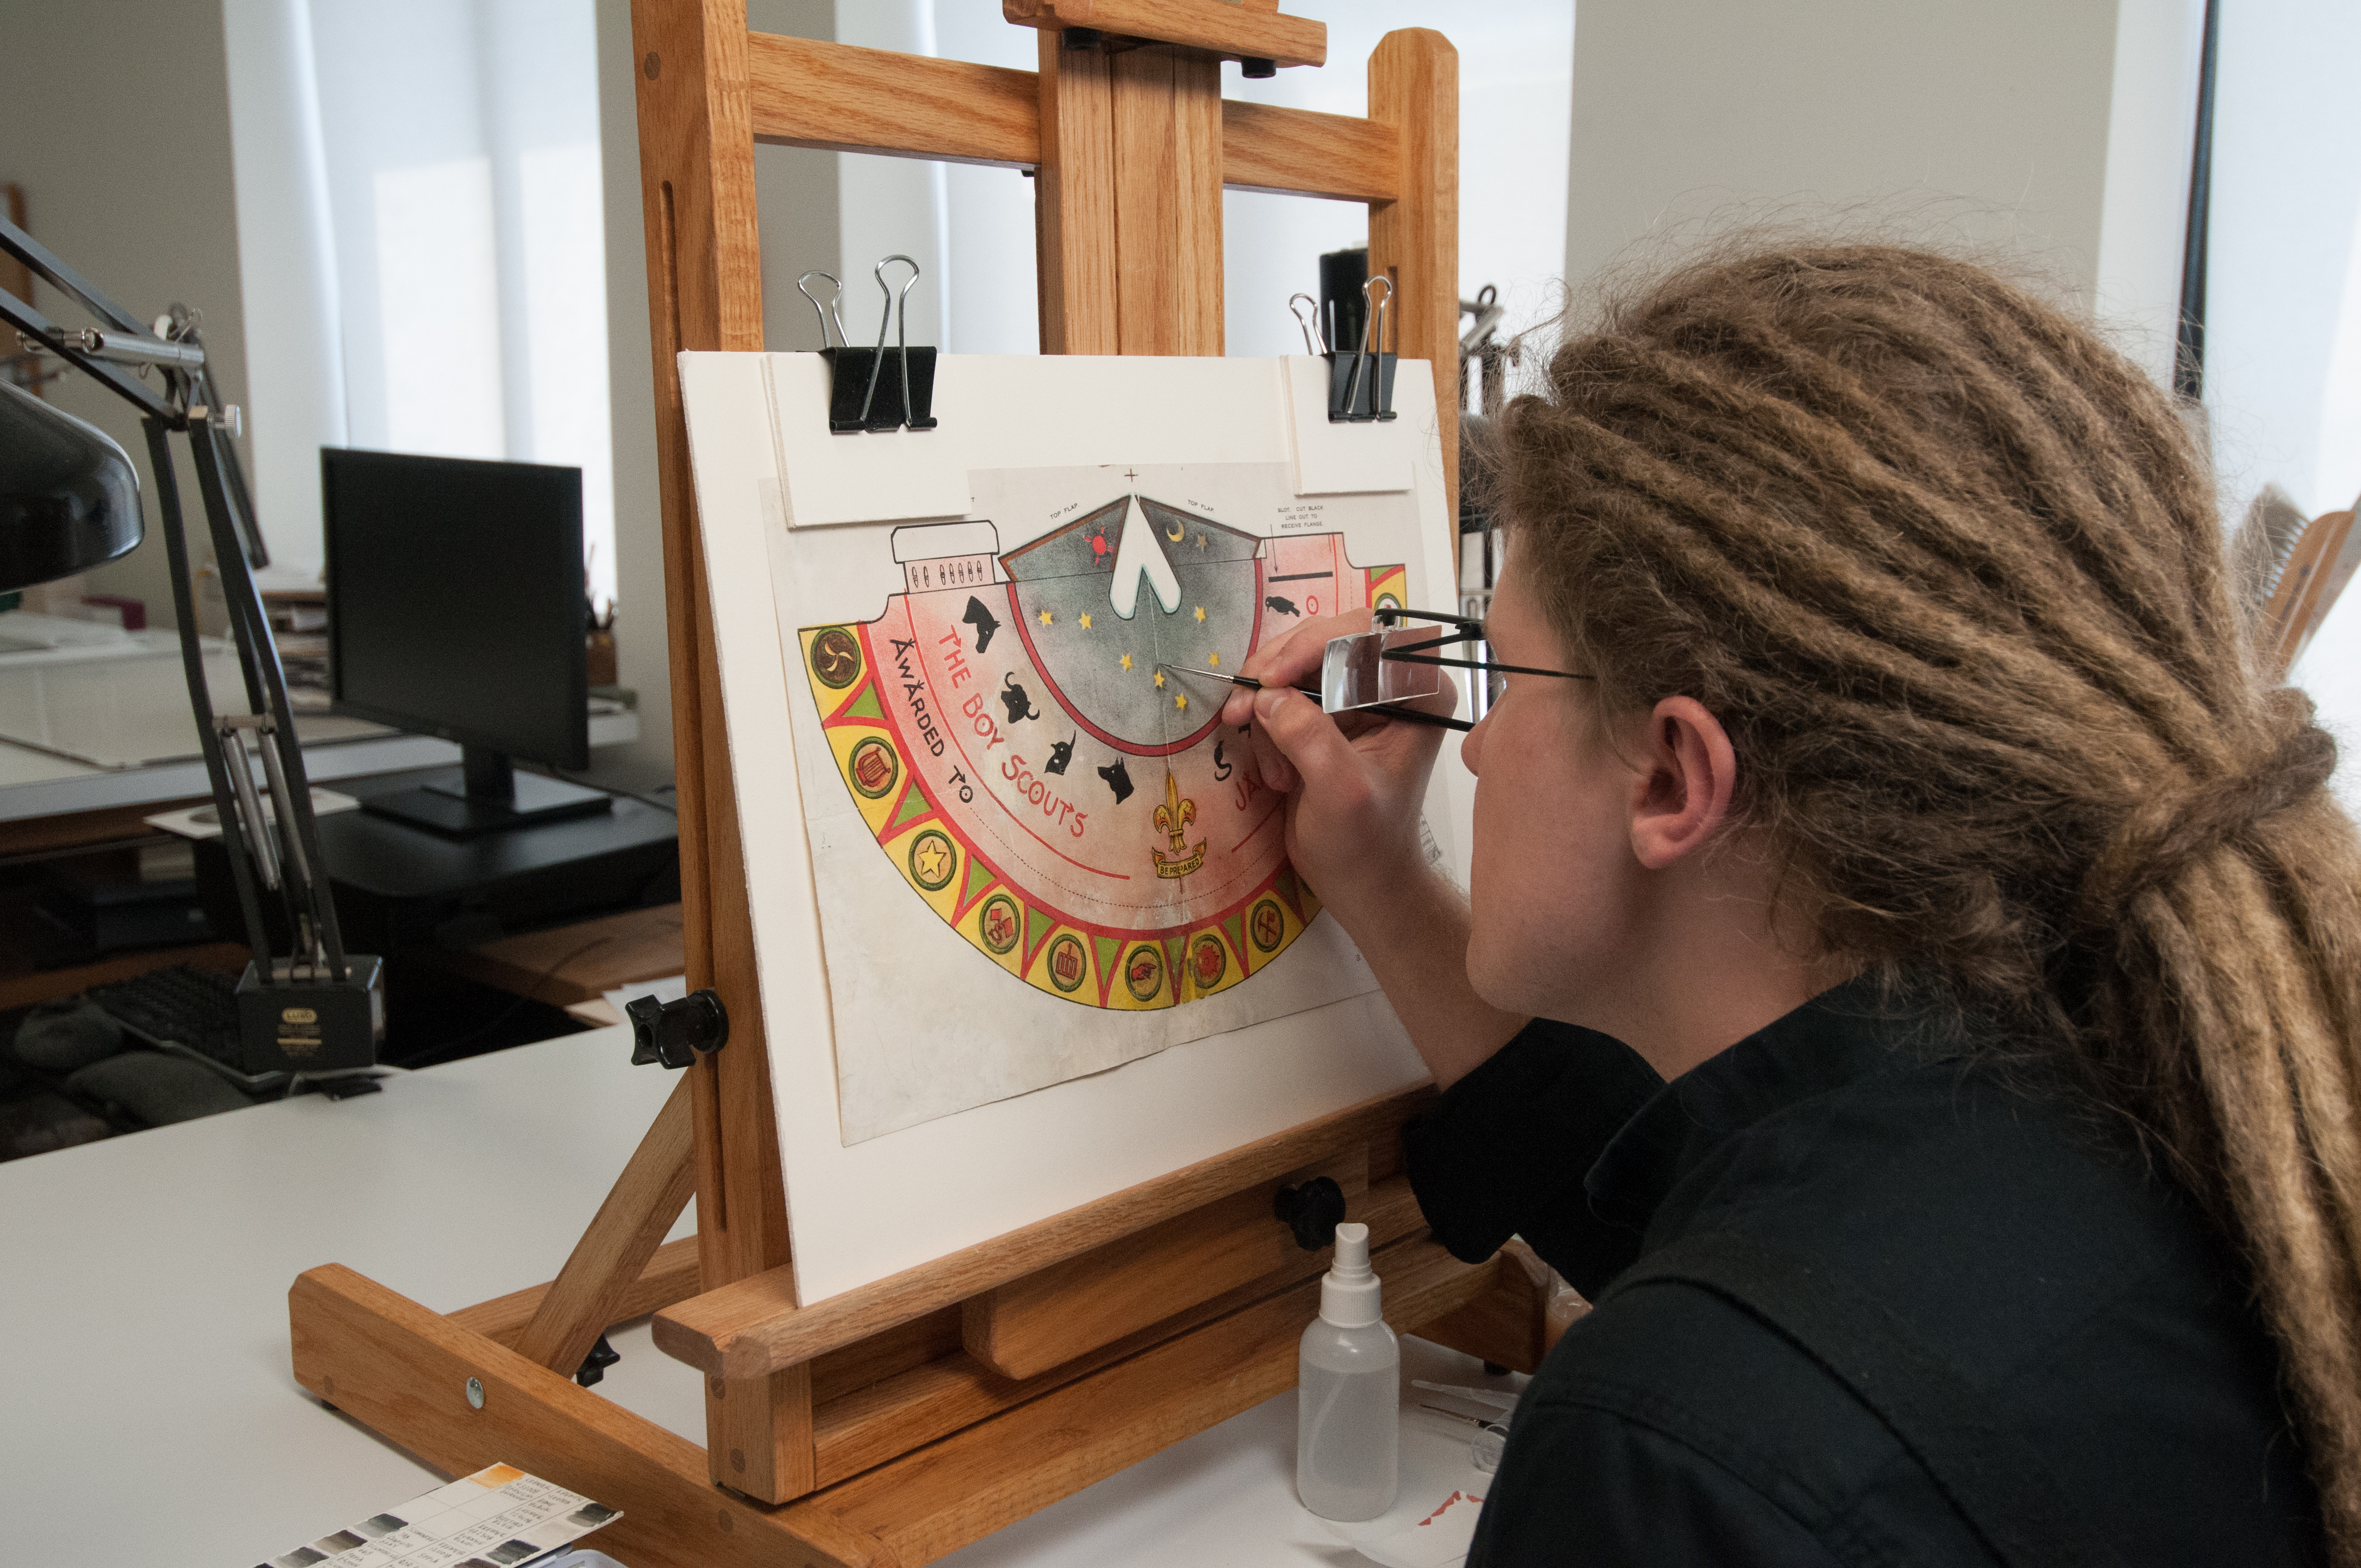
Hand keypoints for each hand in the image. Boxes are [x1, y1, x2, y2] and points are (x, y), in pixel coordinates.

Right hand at [1219, 611, 1454, 939]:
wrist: (1361, 881)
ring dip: (1267, 708)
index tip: (1270, 681)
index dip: (1314, 646)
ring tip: (1273, 770)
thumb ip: (1311, 739)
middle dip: (1278, 673)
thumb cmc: (1366, 845)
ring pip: (1296, 663)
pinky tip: (1273, 769)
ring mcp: (1358, 695)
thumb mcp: (1342, 794)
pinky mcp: (1328, 711)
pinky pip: (1283, 690)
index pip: (1366, 635)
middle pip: (1326, 638)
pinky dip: (1264, 720)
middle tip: (1242, 711)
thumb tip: (1268, 697)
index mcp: (1420, 691)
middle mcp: (1393, 682)